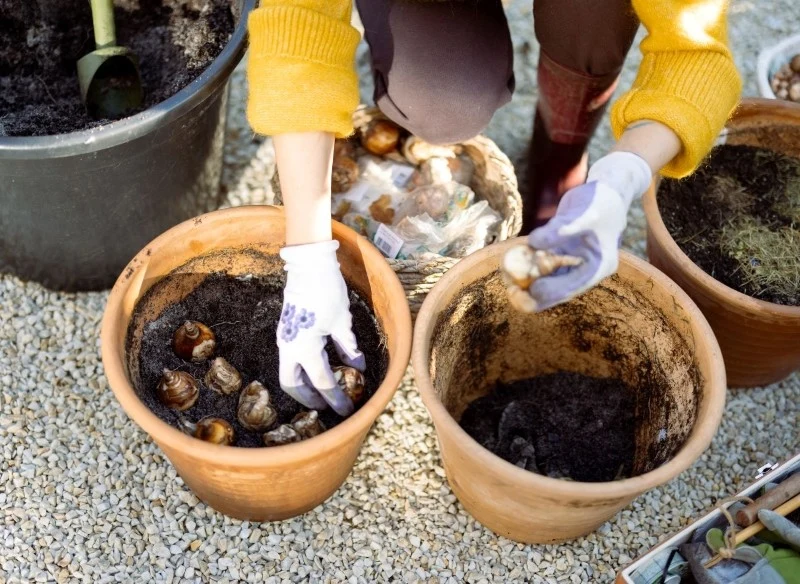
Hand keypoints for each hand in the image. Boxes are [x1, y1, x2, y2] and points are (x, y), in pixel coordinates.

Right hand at [277, 240, 364, 416]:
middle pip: (293, 385)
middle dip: (309, 399)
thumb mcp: (341, 321)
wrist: (308, 264)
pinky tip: (321, 368)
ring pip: (290, 372)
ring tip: (324, 391)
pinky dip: (305, 368)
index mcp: (304, 348)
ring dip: (305, 384)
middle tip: (328, 405)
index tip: (348, 410)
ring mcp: (285, 338)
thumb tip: (358, 368)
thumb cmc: (327, 292)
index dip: (336, 398)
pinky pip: (292, 357)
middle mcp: (289, 347)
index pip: (322, 382)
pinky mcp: (287, 331)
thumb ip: (348, 348)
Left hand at [526, 151, 651, 310]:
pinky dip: (528, 267)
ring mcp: (573, 264)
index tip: (532, 290)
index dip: (553, 291)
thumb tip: (534, 243)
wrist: (604, 192)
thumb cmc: (600, 202)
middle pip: (559, 290)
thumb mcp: (584, 214)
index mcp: (599, 266)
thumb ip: (560, 230)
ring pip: (548, 280)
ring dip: (528, 282)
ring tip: (507, 281)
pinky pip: (542, 266)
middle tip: (513, 293)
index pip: (574, 286)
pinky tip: (510, 268)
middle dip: (536, 293)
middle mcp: (586, 270)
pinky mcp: (561, 255)